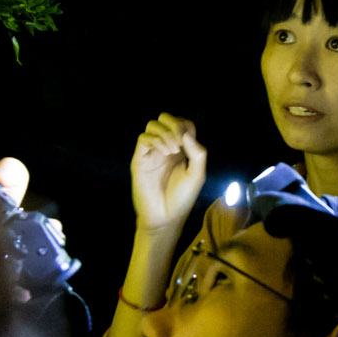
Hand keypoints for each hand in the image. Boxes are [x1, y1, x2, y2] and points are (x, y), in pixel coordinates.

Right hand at [130, 113, 206, 234]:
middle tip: (180, 142)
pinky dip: (156, 140)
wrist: (165, 217)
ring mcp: (152, 153)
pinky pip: (143, 139)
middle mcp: (165, 148)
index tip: (189, 144)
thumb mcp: (197, 175)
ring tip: (173, 151)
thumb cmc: (182, 198)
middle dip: (174, 123)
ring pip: (152, 125)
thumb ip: (197, 153)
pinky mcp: (140, 160)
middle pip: (165, 119)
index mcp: (181, 150)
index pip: (182, 124)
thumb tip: (185, 133)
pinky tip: (165, 153)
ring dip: (166, 133)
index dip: (186, 127)